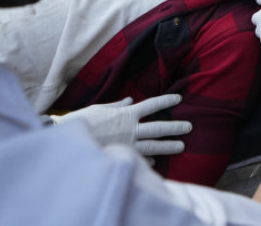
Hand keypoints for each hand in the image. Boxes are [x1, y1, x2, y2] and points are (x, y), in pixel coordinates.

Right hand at [52, 95, 191, 156]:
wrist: (71, 142)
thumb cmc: (82, 121)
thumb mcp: (99, 108)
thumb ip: (116, 105)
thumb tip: (129, 100)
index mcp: (126, 114)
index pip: (152, 105)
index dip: (166, 100)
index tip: (178, 99)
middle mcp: (131, 129)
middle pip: (158, 127)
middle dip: (175, 127)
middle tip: (189, 127)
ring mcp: (128, 145)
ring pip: (154, 145)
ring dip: (168, 146)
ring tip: (181, 146)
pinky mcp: (122, 157)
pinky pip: (139, 159)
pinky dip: (147, 160)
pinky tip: (154, 161)